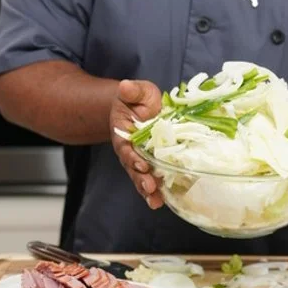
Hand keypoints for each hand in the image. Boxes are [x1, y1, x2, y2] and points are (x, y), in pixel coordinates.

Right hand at [110, 79, 163, 208]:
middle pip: (133, 168)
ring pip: (142, 178)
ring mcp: (140, 160)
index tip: (141, 163)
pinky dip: (157, 191)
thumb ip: (132, 91)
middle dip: (141, 178)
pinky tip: (162, 201)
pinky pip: (153, 179)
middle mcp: (131, 151)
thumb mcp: (136, 91)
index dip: (133, 156)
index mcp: (125, 135)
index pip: (127, 148)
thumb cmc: (137, 99)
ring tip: (155, 201)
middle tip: (150, 187)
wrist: (139, 108)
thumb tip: (124, 86)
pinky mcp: (152, 164)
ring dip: (148, 190)